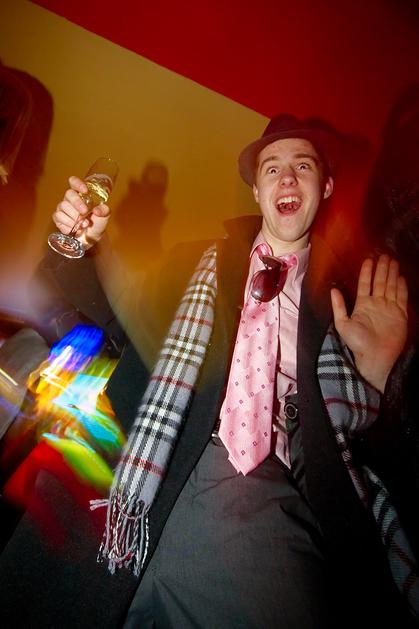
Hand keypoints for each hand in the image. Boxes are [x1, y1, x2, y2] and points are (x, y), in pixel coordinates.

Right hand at [52, 176, 110, 248]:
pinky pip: (58, 217)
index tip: (85, 190)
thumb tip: (97, 210)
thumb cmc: (97, 223)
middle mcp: (71, 199)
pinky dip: (68, 224)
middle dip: (77, 203)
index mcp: (81, 194)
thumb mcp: (105, 216)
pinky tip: (75, 229)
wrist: (92, 238)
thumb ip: (104, 210)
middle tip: (84, 212)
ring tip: (84, 224)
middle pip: (69, 194)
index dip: (77, 183)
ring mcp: (63, 208)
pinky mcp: (58, 218)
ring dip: (74, 217)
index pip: (74, 182)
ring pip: (63, 206)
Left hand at [331, 254, 407, 392]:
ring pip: (391, 286)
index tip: (369, 260)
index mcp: (363, 305)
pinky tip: (400, 277)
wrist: (374, 357)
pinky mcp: (400, 315)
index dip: (367, 272)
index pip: (365, 284)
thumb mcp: (342, 323)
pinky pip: (401, 298)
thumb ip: (338, 306)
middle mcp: (376, 304)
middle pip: (380, 282)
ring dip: (391, 274)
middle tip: (384, 255)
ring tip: (392, 261)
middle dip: (382, 269)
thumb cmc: (357, 343)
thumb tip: (333, 289)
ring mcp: (389, 308)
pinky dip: (401, 287)